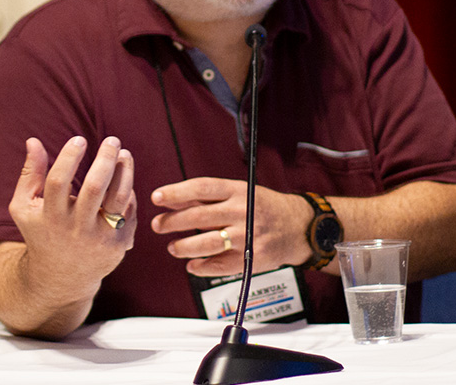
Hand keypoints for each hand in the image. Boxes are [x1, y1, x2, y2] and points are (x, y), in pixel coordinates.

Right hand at [8, 136, 136, 303]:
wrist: (60, 278)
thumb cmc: (42, 232)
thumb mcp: (25, 207)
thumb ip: (29, 174)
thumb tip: (33, 140)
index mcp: (49, 216)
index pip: (58, 182)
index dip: (68, 158)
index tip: (79, 139)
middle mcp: (75, 228)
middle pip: (94, 188)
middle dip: (105, 159)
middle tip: (112, 140)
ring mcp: (99, 238)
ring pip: (118, 198)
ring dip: (125, 172)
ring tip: (124, 154)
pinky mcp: (119, 244)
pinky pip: (129, 211)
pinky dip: (130, 192)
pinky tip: (125, 176)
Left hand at [150, 177, 310, 275]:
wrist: (298, 227)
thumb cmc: (264, 207)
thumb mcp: (240, 192)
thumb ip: (209, 198)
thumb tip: (174, 200)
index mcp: (239, 192)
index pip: (202, 188)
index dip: (176, 192)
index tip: (157, 197)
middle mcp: (243, 212)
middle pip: (199, 216)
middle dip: (173, 222)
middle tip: (158, 225)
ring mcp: (247, 237)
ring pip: (206, 243)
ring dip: (183, 247)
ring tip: (173, 247)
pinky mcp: (250, 259)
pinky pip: (219, 266)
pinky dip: (201, 267)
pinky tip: (192, 265)